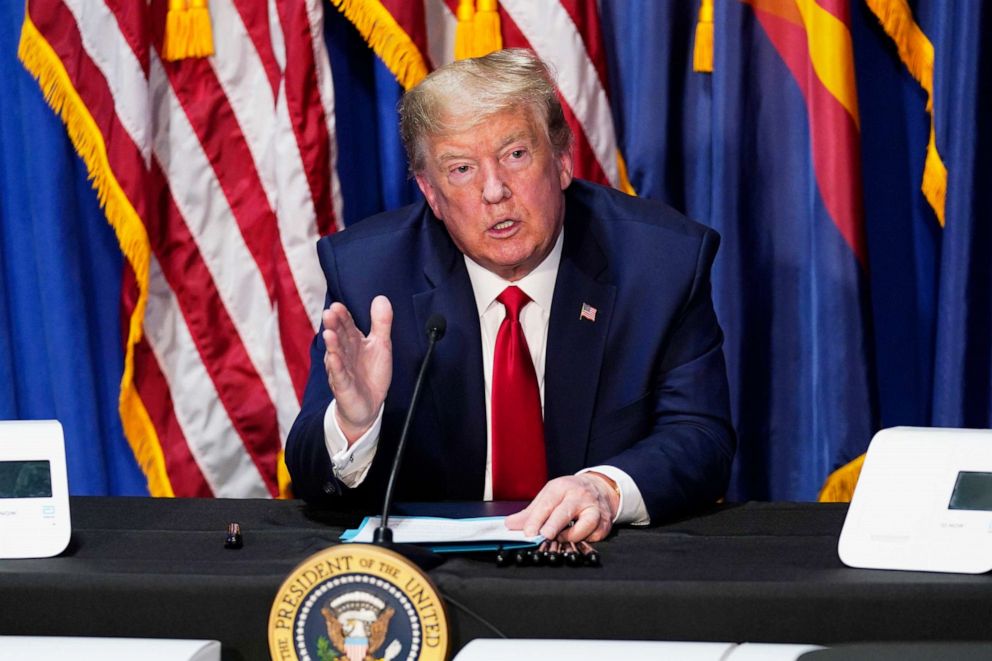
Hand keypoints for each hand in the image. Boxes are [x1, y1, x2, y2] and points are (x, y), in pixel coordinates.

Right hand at [322, 295, 392, 443]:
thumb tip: (381, 297)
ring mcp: (342, 370)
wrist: (369, 405)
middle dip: (334, 326)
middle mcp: (345, 354)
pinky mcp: (343, 387)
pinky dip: (336, 367)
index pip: (347, 326)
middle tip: (329, 313)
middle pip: (339, 337)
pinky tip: (332, 358)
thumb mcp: (381, 345)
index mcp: (354, 342)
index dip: (343, 317)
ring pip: (336, 355)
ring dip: (332, 345)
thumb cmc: (371, 373)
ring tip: (329, 333)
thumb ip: (381, 322)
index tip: (337, 306)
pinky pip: (339, 376)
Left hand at [504, 473, 618, 542]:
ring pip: (586, 524)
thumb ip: (530, 513)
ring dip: (571, 535)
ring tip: (559, 538)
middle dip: (554, 525)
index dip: (536, 519)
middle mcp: (579, 495)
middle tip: (543, 535)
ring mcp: (594, 508)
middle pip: (566, 511)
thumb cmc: (569, 494)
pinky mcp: (604, 522)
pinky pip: (595, 535)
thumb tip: (510, 525)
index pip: (547, 503)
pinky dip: (585, 539)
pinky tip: (577, 538)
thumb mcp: (548, 497)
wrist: (598, 488)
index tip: (528, 532)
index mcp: (562, 487)